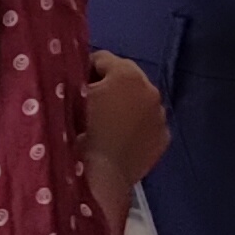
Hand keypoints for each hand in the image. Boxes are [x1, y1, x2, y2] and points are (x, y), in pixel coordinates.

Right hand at [81, 51, 171, 183]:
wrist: (100, 175)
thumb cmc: (81, 131)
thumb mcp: (71, 96)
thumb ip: (76, 77)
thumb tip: (76, 73)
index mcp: (127, 74)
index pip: (102, 59)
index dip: (85, 70)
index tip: (74, 87)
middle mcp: (150, 89)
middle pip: (125, 78)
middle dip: (108, 87)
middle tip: (88, 105)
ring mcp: (160, 115)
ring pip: (138, 101)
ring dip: (124, 106)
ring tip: (104, 124)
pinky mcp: (163, 138)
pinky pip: (147, 124)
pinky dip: (135, 126)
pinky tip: (119, 139)